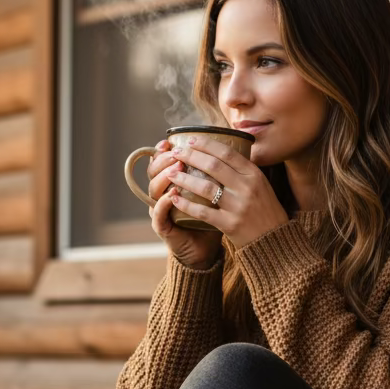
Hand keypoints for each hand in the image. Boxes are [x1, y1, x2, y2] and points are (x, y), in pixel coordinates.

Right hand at [145, 139, 222, 269]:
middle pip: (154, 170)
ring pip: (154, 188)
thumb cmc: (214, 217)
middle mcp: (163, 193)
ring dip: (165, 177)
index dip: (165, 149)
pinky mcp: (162, 226)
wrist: (206, 248)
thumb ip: (217, 172)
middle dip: (166, 159)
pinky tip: (174, 195)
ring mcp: (160, 210)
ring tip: (177, 169)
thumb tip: (235, 143)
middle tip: (179, 151)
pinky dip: (164, 203)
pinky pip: (158, 213)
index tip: (174, 139)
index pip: (162, 160)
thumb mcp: (216, 191)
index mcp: (173, 182)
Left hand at [165, 136, 289, 248]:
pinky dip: (186, 204)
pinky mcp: (229, 224)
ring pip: (205, 187)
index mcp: (254, 174)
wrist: (273, 240)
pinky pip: (202, 212)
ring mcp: (238, 206)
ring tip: (171, 174)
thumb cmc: (264, 210)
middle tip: (176, 152)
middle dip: (191, 156)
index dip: (206, 144)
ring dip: (185, 179)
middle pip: (213, 166)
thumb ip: (242, 171)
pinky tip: (174, 199)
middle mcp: (246, 187)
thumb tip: (220, 152)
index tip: (190, 140)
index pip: (227, 153)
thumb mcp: (260, 185)